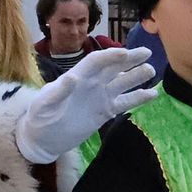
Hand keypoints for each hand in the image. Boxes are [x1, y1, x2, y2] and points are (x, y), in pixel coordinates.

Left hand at [15, 47, 157, 163]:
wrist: (42, 139)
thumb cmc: (39, 118)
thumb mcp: (44, 105)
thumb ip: (58, 92)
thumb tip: (72, 77)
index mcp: (77, 77)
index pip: (96, 62)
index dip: (109, 56)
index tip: (124, 53)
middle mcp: (91, 83)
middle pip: (113, 67)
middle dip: (129, 59)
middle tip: (147, 52)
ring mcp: (100, 97)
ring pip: (122, 83)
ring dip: (136, 76)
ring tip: (151, 70)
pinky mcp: (105, 112)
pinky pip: (125, 103)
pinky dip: (138, 98)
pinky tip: (153, 94)